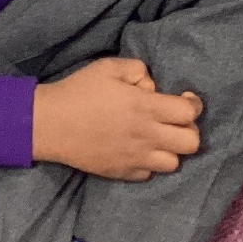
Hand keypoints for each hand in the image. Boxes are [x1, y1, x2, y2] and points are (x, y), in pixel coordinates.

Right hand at [31, 57, 203, 181]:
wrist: (49, 124)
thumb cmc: (79, 91)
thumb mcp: (109, 66)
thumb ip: (139, 71)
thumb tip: (153, 87)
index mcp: (146, 107)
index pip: (189, 113)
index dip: (193, 105)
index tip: (185, 99)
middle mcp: (146, 136)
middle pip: (192, 143)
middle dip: (189, 130)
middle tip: (174, 121)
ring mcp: (135, 158)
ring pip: (174, 163)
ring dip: (171, 149)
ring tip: (157, 138)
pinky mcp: (122, 174)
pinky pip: (149, 174)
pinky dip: (149, 163)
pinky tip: (137, 150)